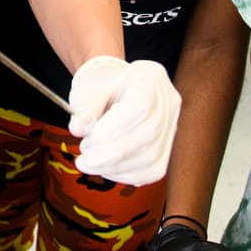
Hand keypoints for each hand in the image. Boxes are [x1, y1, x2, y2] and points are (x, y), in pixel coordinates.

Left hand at [67, 56, 179, 185]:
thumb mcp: (88, 88)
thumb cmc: (102, 88)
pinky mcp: (166, 150)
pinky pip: (150, 171)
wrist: (117, 92)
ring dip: (115, 166)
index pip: (141, 106)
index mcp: (150, 76)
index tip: (88, 138)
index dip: (114, 128)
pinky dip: (124, 174)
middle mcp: (168, 102)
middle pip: (147, 134)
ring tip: (90, 161)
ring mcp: (171, 127)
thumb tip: (78, 128)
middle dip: (111, 153)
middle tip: (84, 158)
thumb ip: (84, 107)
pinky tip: (104, 168)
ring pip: (150, 157)